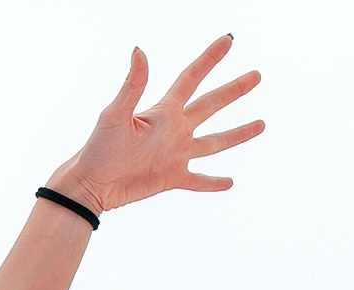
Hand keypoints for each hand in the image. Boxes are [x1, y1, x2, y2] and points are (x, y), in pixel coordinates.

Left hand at [47, 36, 263, 216]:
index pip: (191, 78)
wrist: (91, 184)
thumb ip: (132, 85)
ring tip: (261, 124)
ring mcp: (175, 155)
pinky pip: (198, 180)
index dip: (209, 59)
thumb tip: (139, 50)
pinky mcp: (171, 178)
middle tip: (256, 75)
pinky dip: (213, 182)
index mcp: (163, 112)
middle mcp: (174, 130)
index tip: (228, 40)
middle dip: (234, 90)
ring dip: (237, 134)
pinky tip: (230, 182)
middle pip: (211, 105)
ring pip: (215, 142)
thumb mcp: (115, 114)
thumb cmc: (98, 149)